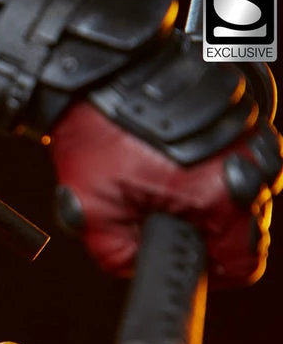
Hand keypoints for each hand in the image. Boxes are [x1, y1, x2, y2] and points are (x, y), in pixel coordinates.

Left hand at [49, 101, 281, 286]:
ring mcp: (251, 133)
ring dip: (210, 195)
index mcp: (219, 194)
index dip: (212, 271)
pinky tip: (175, 158)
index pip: (244, 262)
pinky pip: (243, 156)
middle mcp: (248, 162)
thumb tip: (140, 268)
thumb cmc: (97, 129)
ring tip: (164, 180)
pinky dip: (214, 164)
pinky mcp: (245, 112)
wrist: (96, 72)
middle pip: (246, 226)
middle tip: (159, 212)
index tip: (186, 258)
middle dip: (205, 229)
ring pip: (247, 190)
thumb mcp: (93, 209)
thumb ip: (119, 254)